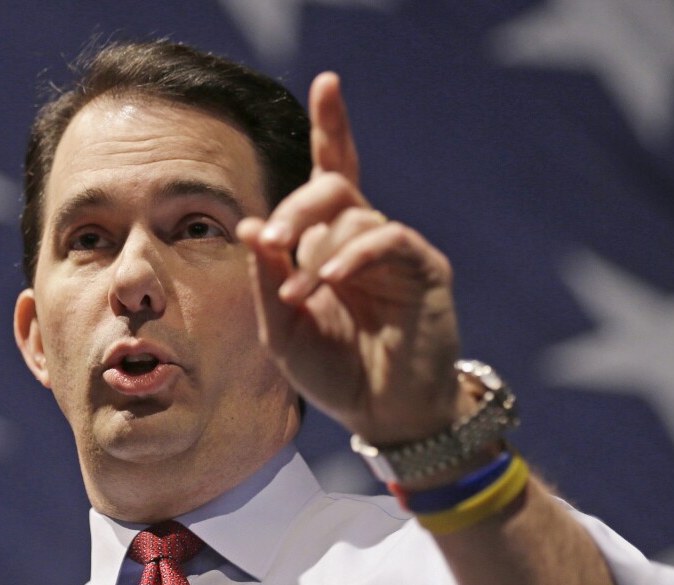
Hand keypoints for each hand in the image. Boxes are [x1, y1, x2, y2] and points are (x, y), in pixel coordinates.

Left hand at [237, 72, 467, 445]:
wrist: (384, 414)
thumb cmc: (333, 371)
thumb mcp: (284, 330)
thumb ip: (267, 280)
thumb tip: (249, 227)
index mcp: (329, 243)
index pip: (330, 174)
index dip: (332, 126)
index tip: (329, 82)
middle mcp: (362, 236)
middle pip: (332, 186)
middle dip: (295, 208)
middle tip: (271, 243)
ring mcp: (395, 251)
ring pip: (353, 217)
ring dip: (317, 254)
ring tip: (300, 297)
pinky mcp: (424, 268)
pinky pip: (387, 240)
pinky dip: (355, 256)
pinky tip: (334, 282)